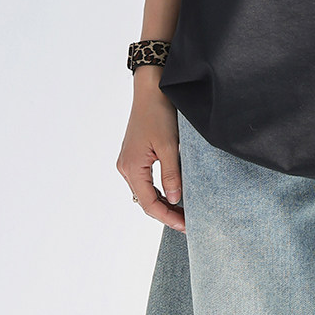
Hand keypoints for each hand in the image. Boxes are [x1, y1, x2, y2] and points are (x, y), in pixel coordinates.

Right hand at [117, 69, 186, 231]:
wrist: (151, 89)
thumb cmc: (158, 113)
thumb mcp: (168, 145)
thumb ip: (171, 174)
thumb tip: (175, 199)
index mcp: (132, 167)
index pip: (149, 204)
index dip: (168, 217)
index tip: (186, 225)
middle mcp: (126, 168)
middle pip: (145, 201)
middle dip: (166, 213)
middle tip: (188, 221)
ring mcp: (128, 162)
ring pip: (145, 192)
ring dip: (163, 202)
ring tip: (183, 211)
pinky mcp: (134, 156)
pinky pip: (145, 181)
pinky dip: (158, 190)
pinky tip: (173, 193)